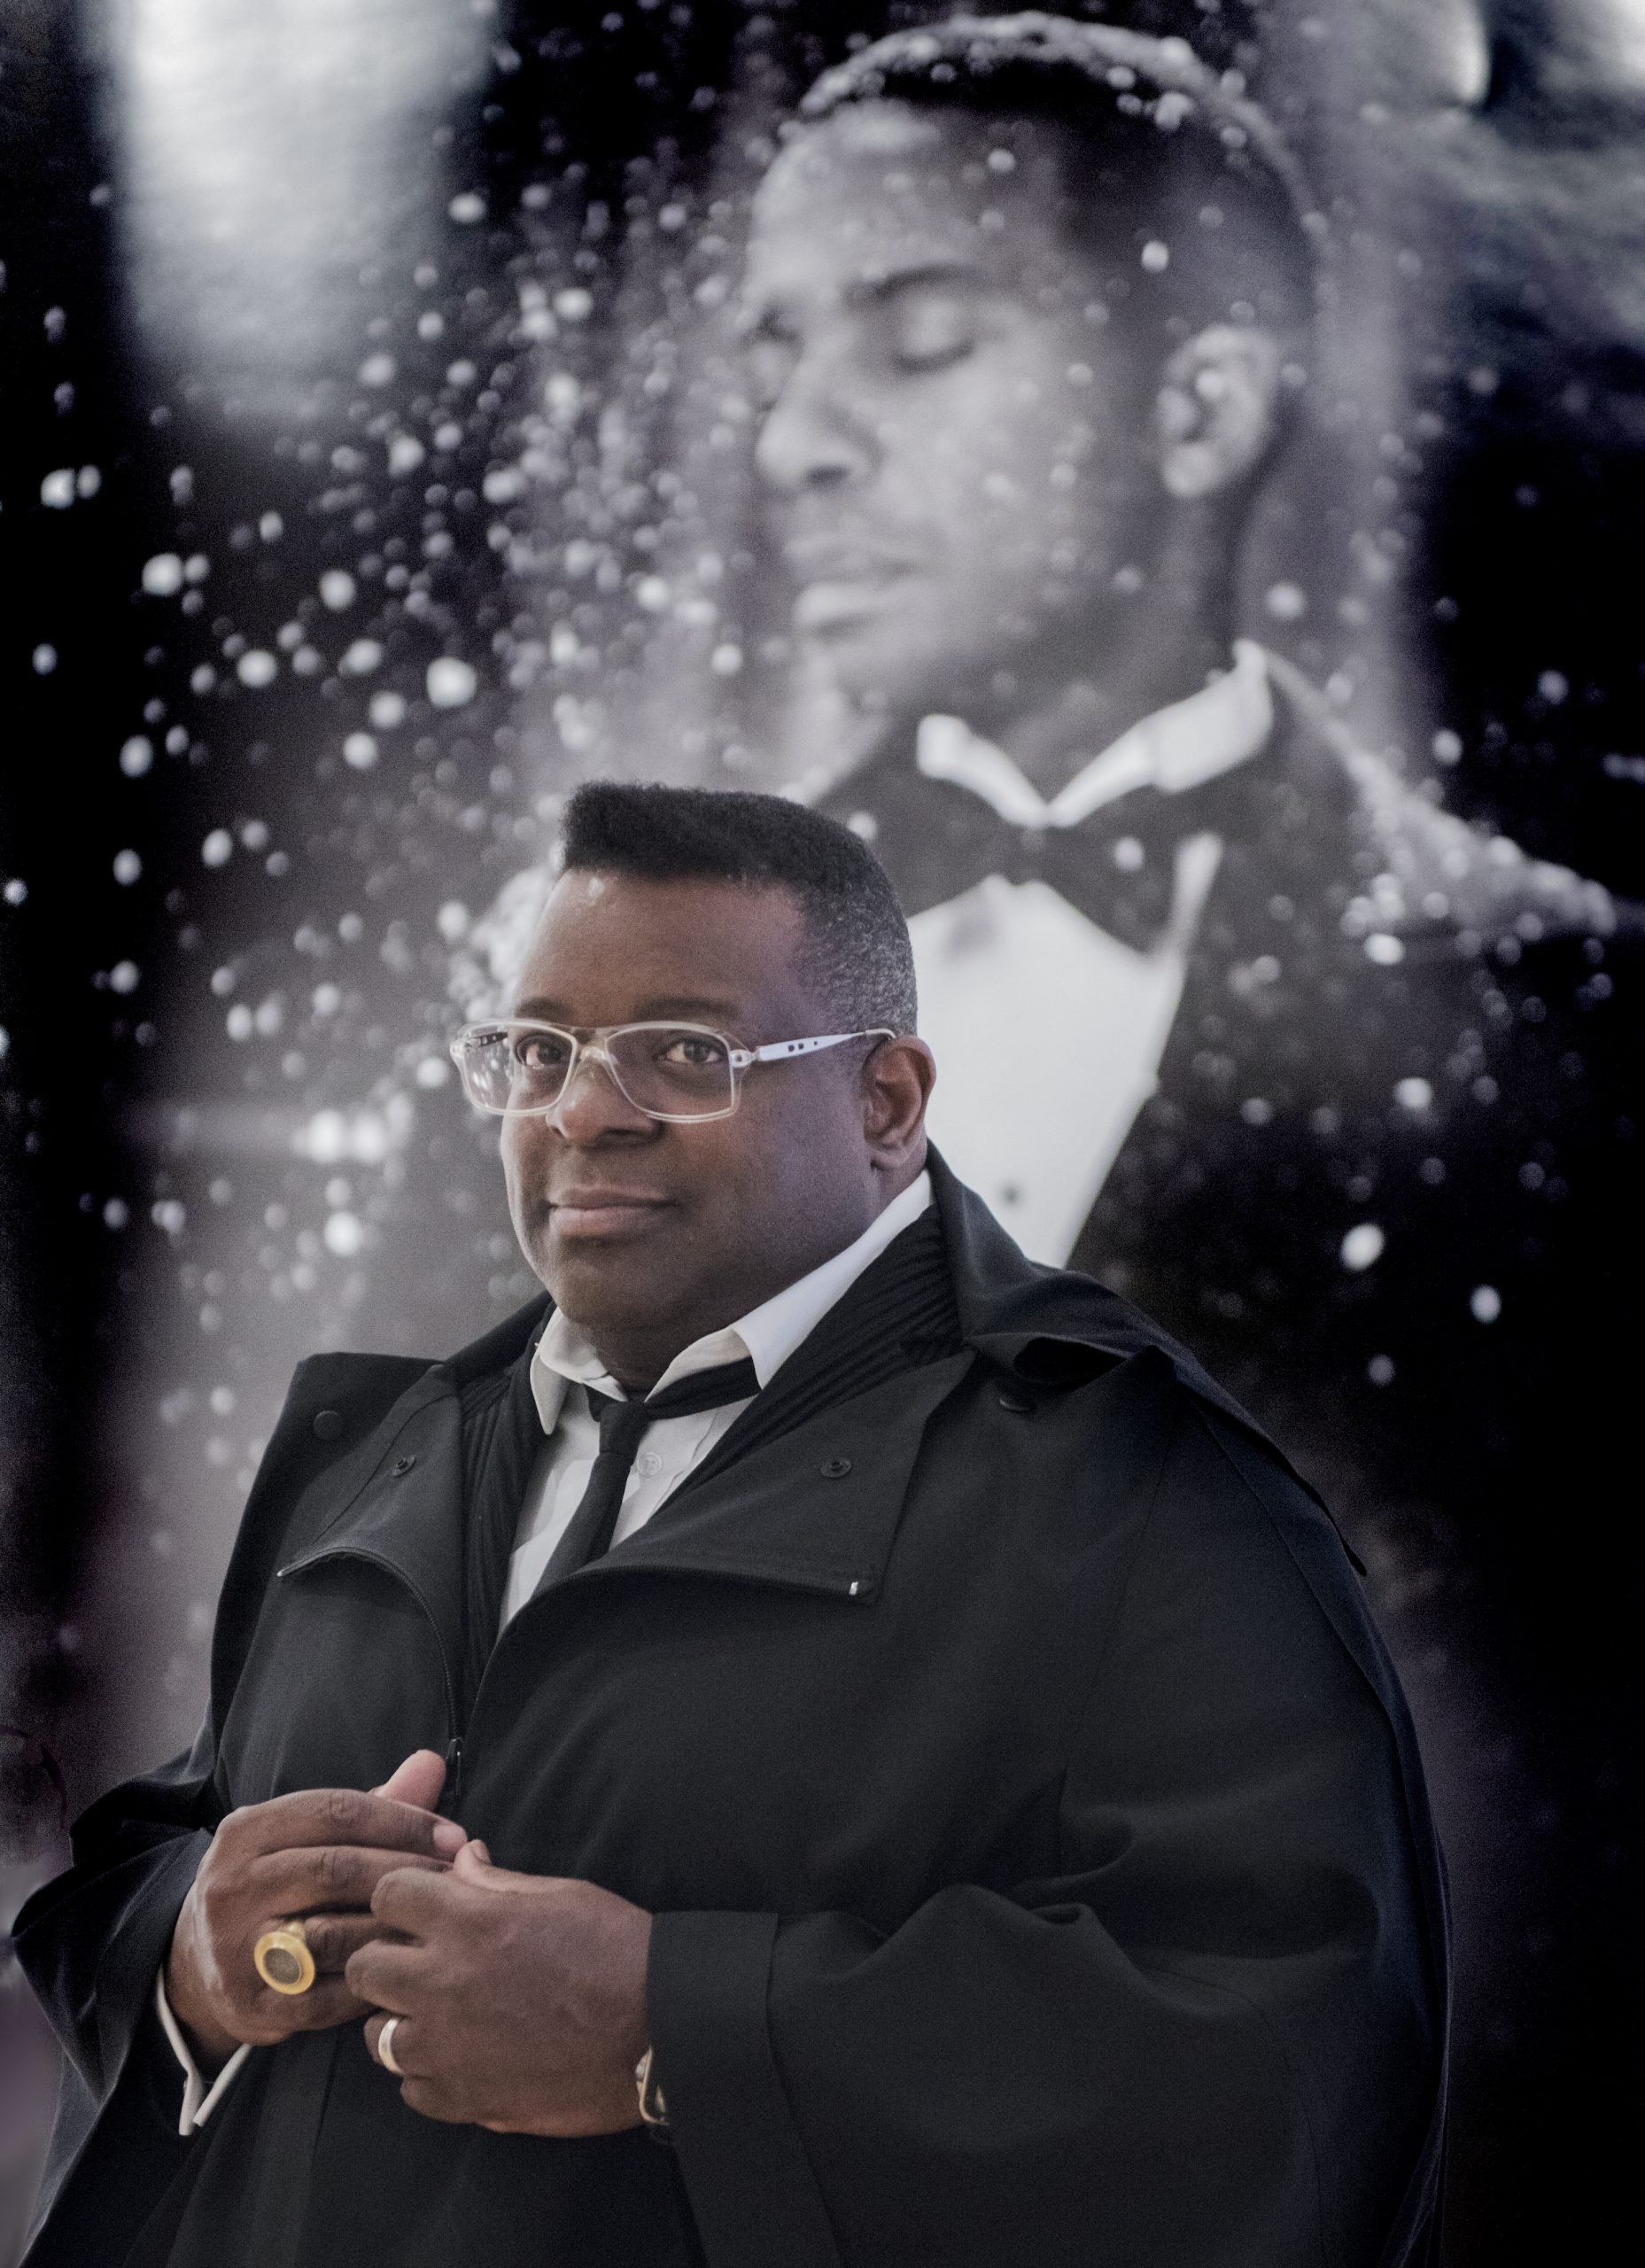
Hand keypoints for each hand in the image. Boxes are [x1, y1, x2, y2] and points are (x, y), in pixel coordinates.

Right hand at [165, 1751, 464, 2066]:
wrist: (197, 1963)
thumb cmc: (275, 1884)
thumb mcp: (304, 1835)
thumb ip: (373, 1805)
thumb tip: (432, 1762)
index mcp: (246, 1832)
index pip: (335, 1811)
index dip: (402, 1820)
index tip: (453, 1837)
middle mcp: (232, 1886)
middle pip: (336, 1869)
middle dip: (406, 1871)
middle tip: (457, 1880)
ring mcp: (235, 1950)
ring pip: (332, 1934)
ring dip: (395, 1929)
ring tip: (441, 1924)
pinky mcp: (250, 2005)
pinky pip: (326, 1997)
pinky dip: (372, 1983)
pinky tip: (407, 1971)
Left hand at [349, 1841, 652, 2136]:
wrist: (660, 2028)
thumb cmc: (617, 1948)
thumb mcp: (560, 1894)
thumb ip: (497, 1882)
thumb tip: (463, 1861)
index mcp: (469, 1920)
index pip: (386, 1893)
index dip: (400, 1895)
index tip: (420, 1906)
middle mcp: (444, 1981)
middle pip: (365, 1966)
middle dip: (385, 1957)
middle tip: (418, 1962)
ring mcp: (449, 2046)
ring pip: (377, 2034)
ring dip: (401, 2020)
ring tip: (439, 2015)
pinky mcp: (465, 2098)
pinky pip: (411, 2088)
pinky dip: (428, 2074)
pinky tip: (460, 2058)